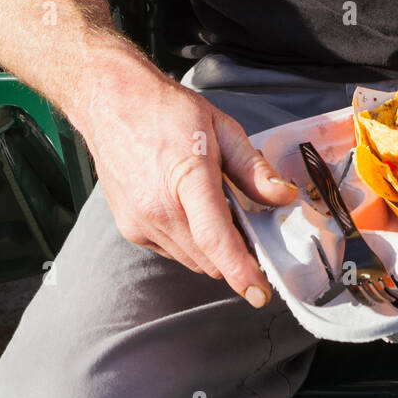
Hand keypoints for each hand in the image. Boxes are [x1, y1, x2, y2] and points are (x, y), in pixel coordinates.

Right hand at [80, 62, 296, 305]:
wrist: (112, 104)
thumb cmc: (166, 111)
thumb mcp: (222, 128)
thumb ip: (253, 169)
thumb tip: (284, 197)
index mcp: (187, 177)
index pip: (215, 238)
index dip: (240, 270)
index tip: (259, 293)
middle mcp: (158, 208)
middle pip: (209, 257)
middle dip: (235, 254)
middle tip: (248, 226)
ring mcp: (140, 222)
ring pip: (191, 259)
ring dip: (212, 250)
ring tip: (215, 209)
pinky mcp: (131, 230)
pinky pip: (172, 251)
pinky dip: (190, 243)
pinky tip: (189, 210)